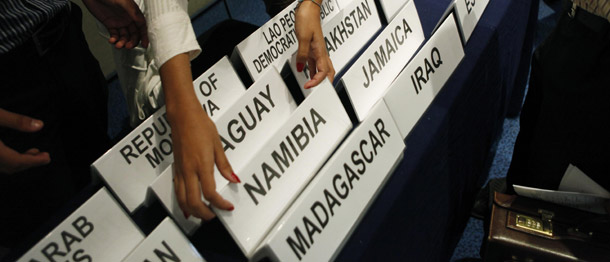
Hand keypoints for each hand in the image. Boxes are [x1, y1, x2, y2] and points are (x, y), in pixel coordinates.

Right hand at [0, 109, 50, 173]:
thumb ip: (17, 121)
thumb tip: (40, 125)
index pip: (16, 161)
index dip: (34, 161)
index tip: (47, 158)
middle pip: (10, 167)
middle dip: (29, 162)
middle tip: (45, 156)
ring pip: (3, 166)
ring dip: (19, 161)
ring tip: (35, 153)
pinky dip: (9, 159)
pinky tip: (14, 152)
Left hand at [82, 0, 148, 48]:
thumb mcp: (123, 2)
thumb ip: (133, 12)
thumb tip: (141, 22)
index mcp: (133, 13)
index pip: (142, 27)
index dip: (144, 36)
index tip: (144, 44)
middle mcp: (128, 19)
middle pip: (134, 34)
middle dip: (132, 42)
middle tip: (128, 46)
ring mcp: (119, 22)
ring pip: (124, 36)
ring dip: (122, 42)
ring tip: (118, 45)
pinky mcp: (110, 25)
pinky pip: (114, 35)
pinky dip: (114, 39)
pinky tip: (112, 40)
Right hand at [161, 54, 238, 219]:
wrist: (182, 115)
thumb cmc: (201, 126)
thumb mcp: (217, 144)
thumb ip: (225, 165)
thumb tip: (234, 180)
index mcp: (202, 165)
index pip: (210, 193)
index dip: (220, 204)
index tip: (228, 207)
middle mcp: (189, 170)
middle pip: (193, 201)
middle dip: (204, 213)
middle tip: (213, 217)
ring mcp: (180, 170)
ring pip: (182, 198)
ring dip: (192, 210)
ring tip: (200, 216)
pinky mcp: (175, 167)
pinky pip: (177, 189)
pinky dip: (182, 201)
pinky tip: (186, 205)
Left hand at [295, 0, 334, 88]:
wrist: (309, 8)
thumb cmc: (307, 19)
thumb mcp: (302, 38)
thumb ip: (302, 54)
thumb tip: (302, 68)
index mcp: (321, 52)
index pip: (323, 72)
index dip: (316, 82)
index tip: (308, 86)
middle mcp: (321, 53)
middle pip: (328, 73)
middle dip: (325, 84)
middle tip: (319, 93)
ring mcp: (317, 51)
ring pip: (321, 69)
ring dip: (318, 78)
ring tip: (312, 87)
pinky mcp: (313, 48)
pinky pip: (315, 63)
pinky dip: (312, 71)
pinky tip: (307, 73)